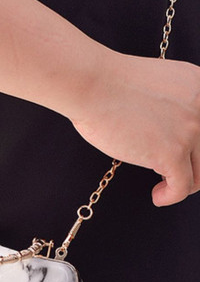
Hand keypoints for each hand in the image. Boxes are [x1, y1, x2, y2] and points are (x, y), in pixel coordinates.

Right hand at [69, 50, 199, 205]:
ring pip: (199, 174)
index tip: (183, 156)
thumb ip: (173, 105)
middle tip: (172, 173)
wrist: (92, 85)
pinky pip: (182, 187)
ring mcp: (190, 130)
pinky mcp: (172, 152)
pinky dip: (170, 197)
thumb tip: (170, 134)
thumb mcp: (157, 85)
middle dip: (191, 167)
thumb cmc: (108, 85)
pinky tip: (157, 196)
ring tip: (163, 187)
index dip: (195, 147)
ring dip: (183, 184)